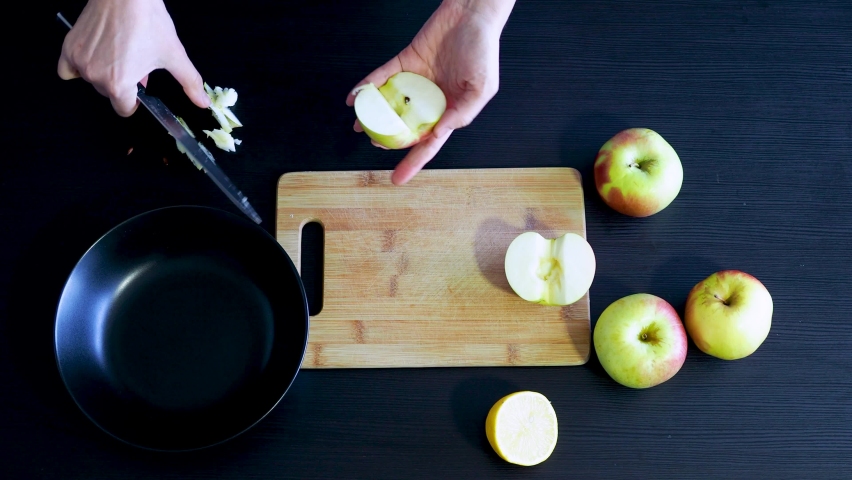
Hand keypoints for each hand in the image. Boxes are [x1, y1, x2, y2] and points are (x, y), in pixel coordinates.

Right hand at [57, 0, 209, 116]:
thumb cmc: (148, 21)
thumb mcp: (174, 55)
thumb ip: (189, 83)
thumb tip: (202, 102)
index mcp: (119, 84)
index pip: (124, 109)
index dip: (135, 100)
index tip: (140, 86)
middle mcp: (95, 76)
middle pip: (108, 94)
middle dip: (122, 82)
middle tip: (133, 62)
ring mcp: (79, 61)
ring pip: (91, 81)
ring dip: (103, 73)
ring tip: (118, 53)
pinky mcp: (69, 48)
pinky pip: (67, 70)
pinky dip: (78, 66)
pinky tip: (94, 56)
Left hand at [346, 0, 514, 184]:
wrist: (472, 13)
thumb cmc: (483, 49)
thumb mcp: (482, 87)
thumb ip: (463, 113)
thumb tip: (440, 132)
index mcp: (451, 109)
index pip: (429, 142)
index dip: (413, 161)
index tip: (398, 178)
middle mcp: (431, 98)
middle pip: (406, 125)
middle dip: (389, 138)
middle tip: (375, 142)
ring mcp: (416, 81)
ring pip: (391, 103)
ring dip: (374, 115)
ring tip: (359, 124)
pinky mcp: (405, 61)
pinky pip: (383, 76)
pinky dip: (368, 86)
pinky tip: (356, 96)